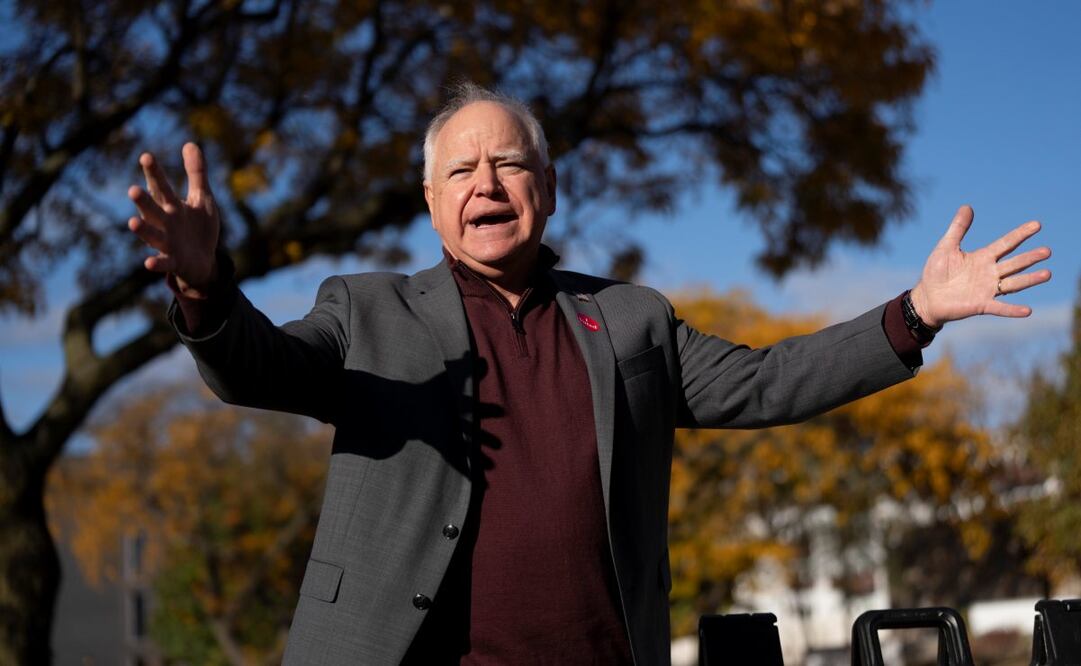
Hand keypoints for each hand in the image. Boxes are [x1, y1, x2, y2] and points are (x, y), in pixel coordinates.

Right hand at [127, 143, 219, 295]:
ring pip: (152, 235)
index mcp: (171, 205)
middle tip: (132, 190)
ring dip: (143, 230)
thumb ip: (196, 173)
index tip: (147, 157)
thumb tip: (189, 143)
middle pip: (153, 209)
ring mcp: (167, 242)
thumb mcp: (202, 198)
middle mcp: (165, 222)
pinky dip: (156, 263)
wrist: (203, 261)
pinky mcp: (174, 261)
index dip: (154, 173)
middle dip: (143, 200)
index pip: (161, 187)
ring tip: (132, 223)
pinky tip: (148, 263)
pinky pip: (163, 263)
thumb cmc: (198, 227)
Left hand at [909, 205, 1050, 327]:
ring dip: (1029, 280)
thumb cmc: (936, 272)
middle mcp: (990, 272)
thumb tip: (967, 206)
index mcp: (983, 257)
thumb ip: (958, 228)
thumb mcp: (946, 247)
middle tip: (1047, 251)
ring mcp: (987, 289)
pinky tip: (1027, 310)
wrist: (927, 297)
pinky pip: (1000, 307)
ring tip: (1047, 273)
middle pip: (1014, 263)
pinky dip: (1012, 310)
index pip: (1006, 243)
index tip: (1037, 225)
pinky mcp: (981, 305)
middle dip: (1030, 257)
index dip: (1021, 234)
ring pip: (1013, 283)